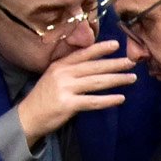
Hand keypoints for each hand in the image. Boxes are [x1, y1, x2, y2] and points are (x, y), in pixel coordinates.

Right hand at [15, 40, 135, 145]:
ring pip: (96, 82)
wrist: (27, 117)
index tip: (116, 44)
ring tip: (132, 78)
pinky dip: (108, 100)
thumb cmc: (44, 97)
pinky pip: (93, 101)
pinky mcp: (68, 104)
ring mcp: (65, 89)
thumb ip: (70, 70)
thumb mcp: (53, 77)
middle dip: (115, 64)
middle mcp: (63, 74)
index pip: (83, 54)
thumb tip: (95, 64)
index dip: (100, 48)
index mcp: (59, 65)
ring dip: (116, 80)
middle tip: (132, 62)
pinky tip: (121, 98)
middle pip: (94, 67)